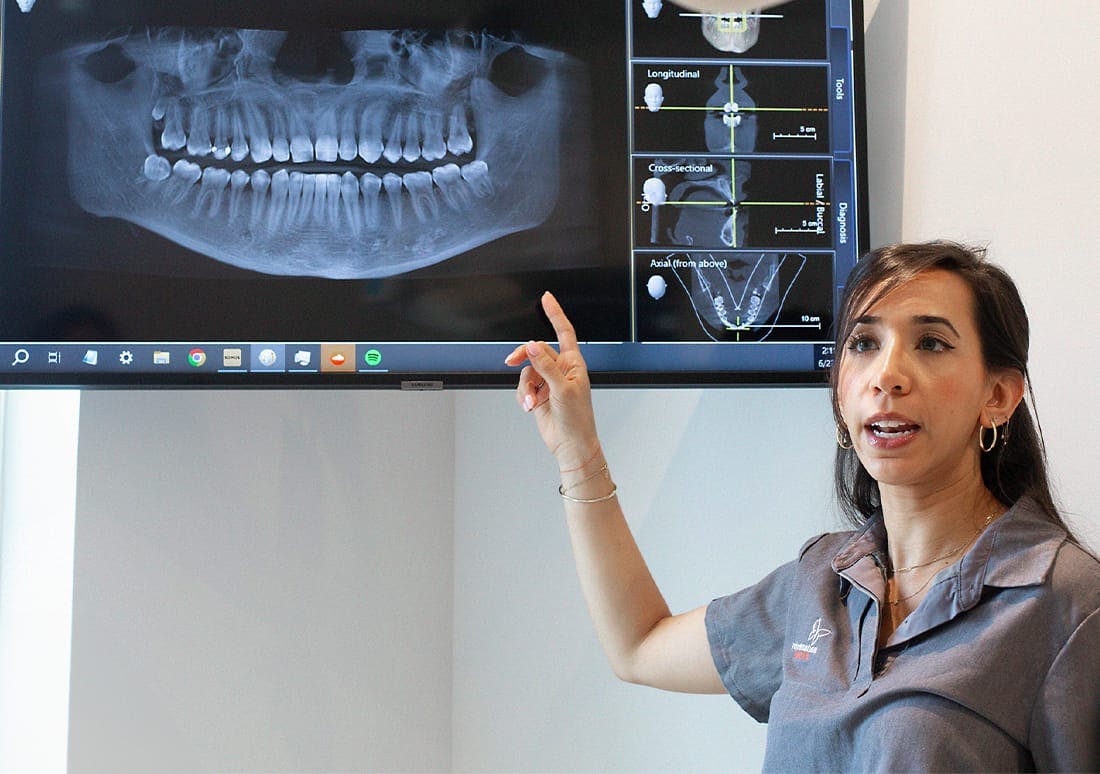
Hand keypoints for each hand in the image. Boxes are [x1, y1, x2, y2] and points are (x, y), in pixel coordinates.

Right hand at [504, 291, 600, 469]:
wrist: (570, 444)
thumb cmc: (577, 419)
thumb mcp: (562, 390)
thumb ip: (545, 366)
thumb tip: (532, 347)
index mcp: (573, 363)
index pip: (564, 332)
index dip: (554, 314)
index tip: (546, 298)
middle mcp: (560, 370)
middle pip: (536, 351)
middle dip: (524, 358)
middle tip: (511, 362)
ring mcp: (548, 382)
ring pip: (526, 371)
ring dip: (524, 387)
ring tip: (529, 402)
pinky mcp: (537, 394)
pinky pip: (522, 386)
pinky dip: (521, 396)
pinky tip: (528, 406)